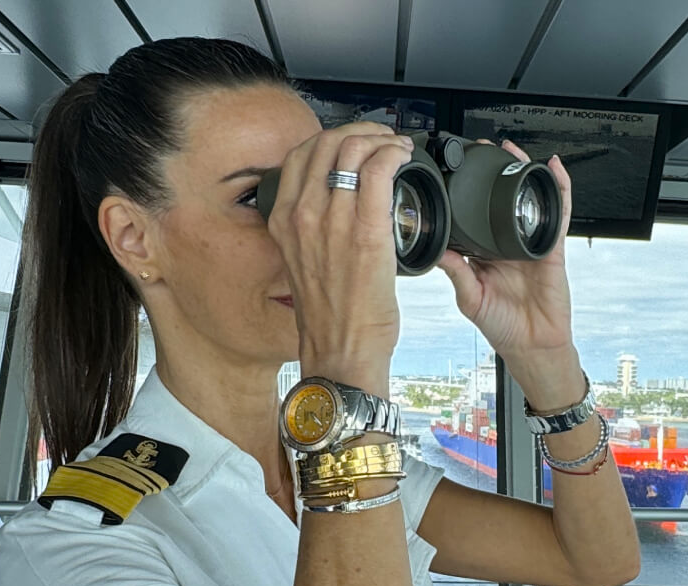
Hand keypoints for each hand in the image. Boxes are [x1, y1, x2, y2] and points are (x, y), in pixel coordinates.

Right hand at [265, 121, 413, 392]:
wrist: (341, 351)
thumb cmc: (331, 315)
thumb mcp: (303, 260)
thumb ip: (313, 227)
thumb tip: (339, 201)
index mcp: (283, 219)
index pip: (301, 154)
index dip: (332, 138)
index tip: (354, 142)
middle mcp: (301, 214)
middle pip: (327, 142)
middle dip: (361, 131)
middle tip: (382, 139)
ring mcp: (332, 221)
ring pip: (353, 149)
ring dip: (382, 139)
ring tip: (397, 148)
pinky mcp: (366, 231)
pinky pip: (378, 170)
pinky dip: (394, 154)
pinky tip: (404, 157)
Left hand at [437, 140, 583, 405]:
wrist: (533, 346)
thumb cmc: (503, 327)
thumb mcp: (471, 299)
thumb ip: (458, 273)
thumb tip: (438, 250)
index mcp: (483, 253)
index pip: (471, 215)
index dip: (463, 193)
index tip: (451, 172)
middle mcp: (505, 243)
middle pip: (499, 199)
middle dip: (491, 172)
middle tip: (478, 149)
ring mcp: (529, 242)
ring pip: (526, 199)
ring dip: (521, 171)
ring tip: (510, 149)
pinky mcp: (551, 247)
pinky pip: (558, 213)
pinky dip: (559, 189)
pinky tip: (553, 169)